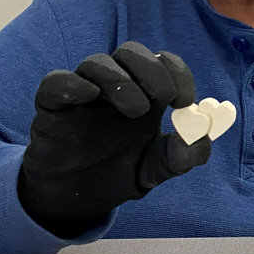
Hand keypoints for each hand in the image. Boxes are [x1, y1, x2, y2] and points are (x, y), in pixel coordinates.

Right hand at [18, 42, 210, 236]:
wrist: (76, 201)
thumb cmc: (118, 174)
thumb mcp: (157, 169)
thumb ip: (182, 157)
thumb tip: (202, 140)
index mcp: (144, 94)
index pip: (162, 63)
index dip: (177, 72)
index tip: (186, 99)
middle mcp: (114, 87)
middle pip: (130, 52)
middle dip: (152, 69)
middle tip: (166, 98)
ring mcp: (82, 94)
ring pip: (96, 63)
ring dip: (120, 79)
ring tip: (137, 111)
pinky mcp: (51, 107)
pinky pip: (56, 82)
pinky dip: (72, 83)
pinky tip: (89, 96)